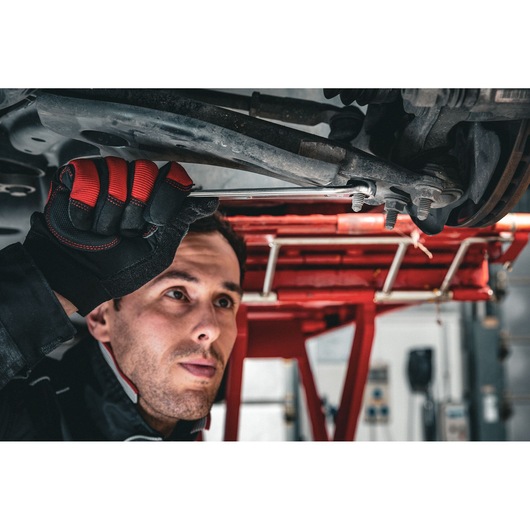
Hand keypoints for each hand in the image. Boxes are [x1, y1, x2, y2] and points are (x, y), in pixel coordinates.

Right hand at [23, 157, 217, 314]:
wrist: (79, 275)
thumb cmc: (117, 268)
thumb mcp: (157, 250)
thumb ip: (180, 221)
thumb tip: (209, 202)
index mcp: (156, 200)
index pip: (173, 175)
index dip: (165, 195)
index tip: (154, 219)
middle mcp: (133, 184)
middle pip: (145, 170)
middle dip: (134, 207)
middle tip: (124, 229)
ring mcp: (106, 178)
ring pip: (116, 170)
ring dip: (108, 209)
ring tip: (102, 228)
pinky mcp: (78, 177)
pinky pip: (87, 173)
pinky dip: (84, 202)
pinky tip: (83, 220)